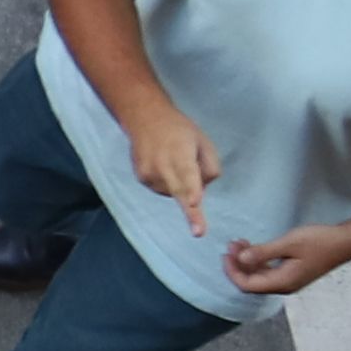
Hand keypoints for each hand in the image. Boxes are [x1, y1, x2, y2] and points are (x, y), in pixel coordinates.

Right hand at [122, 100, 221, 227]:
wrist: (144, 118)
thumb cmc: (180, 130)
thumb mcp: (204, 142)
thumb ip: (209, 167)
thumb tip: (201, 189)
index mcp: (181, 154)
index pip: (188, 175)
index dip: (192, 191)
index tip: (195, 202)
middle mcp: (162, 165)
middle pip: (179, 192)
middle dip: (191, 213)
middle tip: (199, 232)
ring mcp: (149, 173)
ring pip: (173, 192)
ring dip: (180, 187)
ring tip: (175, 163)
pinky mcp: (141, 178)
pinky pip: (163, 190)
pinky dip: (169, 184)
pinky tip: (164, 167)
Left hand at [225, 223, 348, 298]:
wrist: (346, 242)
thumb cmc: (319, 241)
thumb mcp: (288, 244)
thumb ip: (263, 253)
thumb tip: (241, 259)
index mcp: (282, 283)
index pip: (247, 285)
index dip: (232, 271)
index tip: (226, 253)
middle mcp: (284, 286)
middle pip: (251, 282)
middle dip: (237, 265)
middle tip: (232, 244)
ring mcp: (290, 280)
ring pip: (260, 276)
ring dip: (247, 261)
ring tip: (240, 242)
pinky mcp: (294, 272)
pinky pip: (269, 271)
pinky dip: (258, 260)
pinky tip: (254, 247)